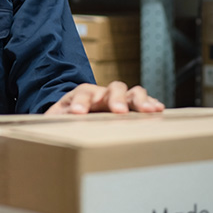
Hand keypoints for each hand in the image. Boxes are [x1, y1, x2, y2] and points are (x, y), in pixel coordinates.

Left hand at [44, 81, 164, 114]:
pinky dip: (151, 103)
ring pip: (131, 92)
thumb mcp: (55, 117)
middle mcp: (102, 93)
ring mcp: (118, 98)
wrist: (76, 111)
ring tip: (150, 110)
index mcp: (82, 94)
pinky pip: (143, 101)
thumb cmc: (66, 116)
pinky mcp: (130, 105)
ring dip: (140, 100)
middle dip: (117, 99)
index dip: (81, 102)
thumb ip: (55, 119)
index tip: (79, 113)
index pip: (82, 92)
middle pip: (113, 88)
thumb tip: (52, 123)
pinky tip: (159, 110)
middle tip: (119, 111)